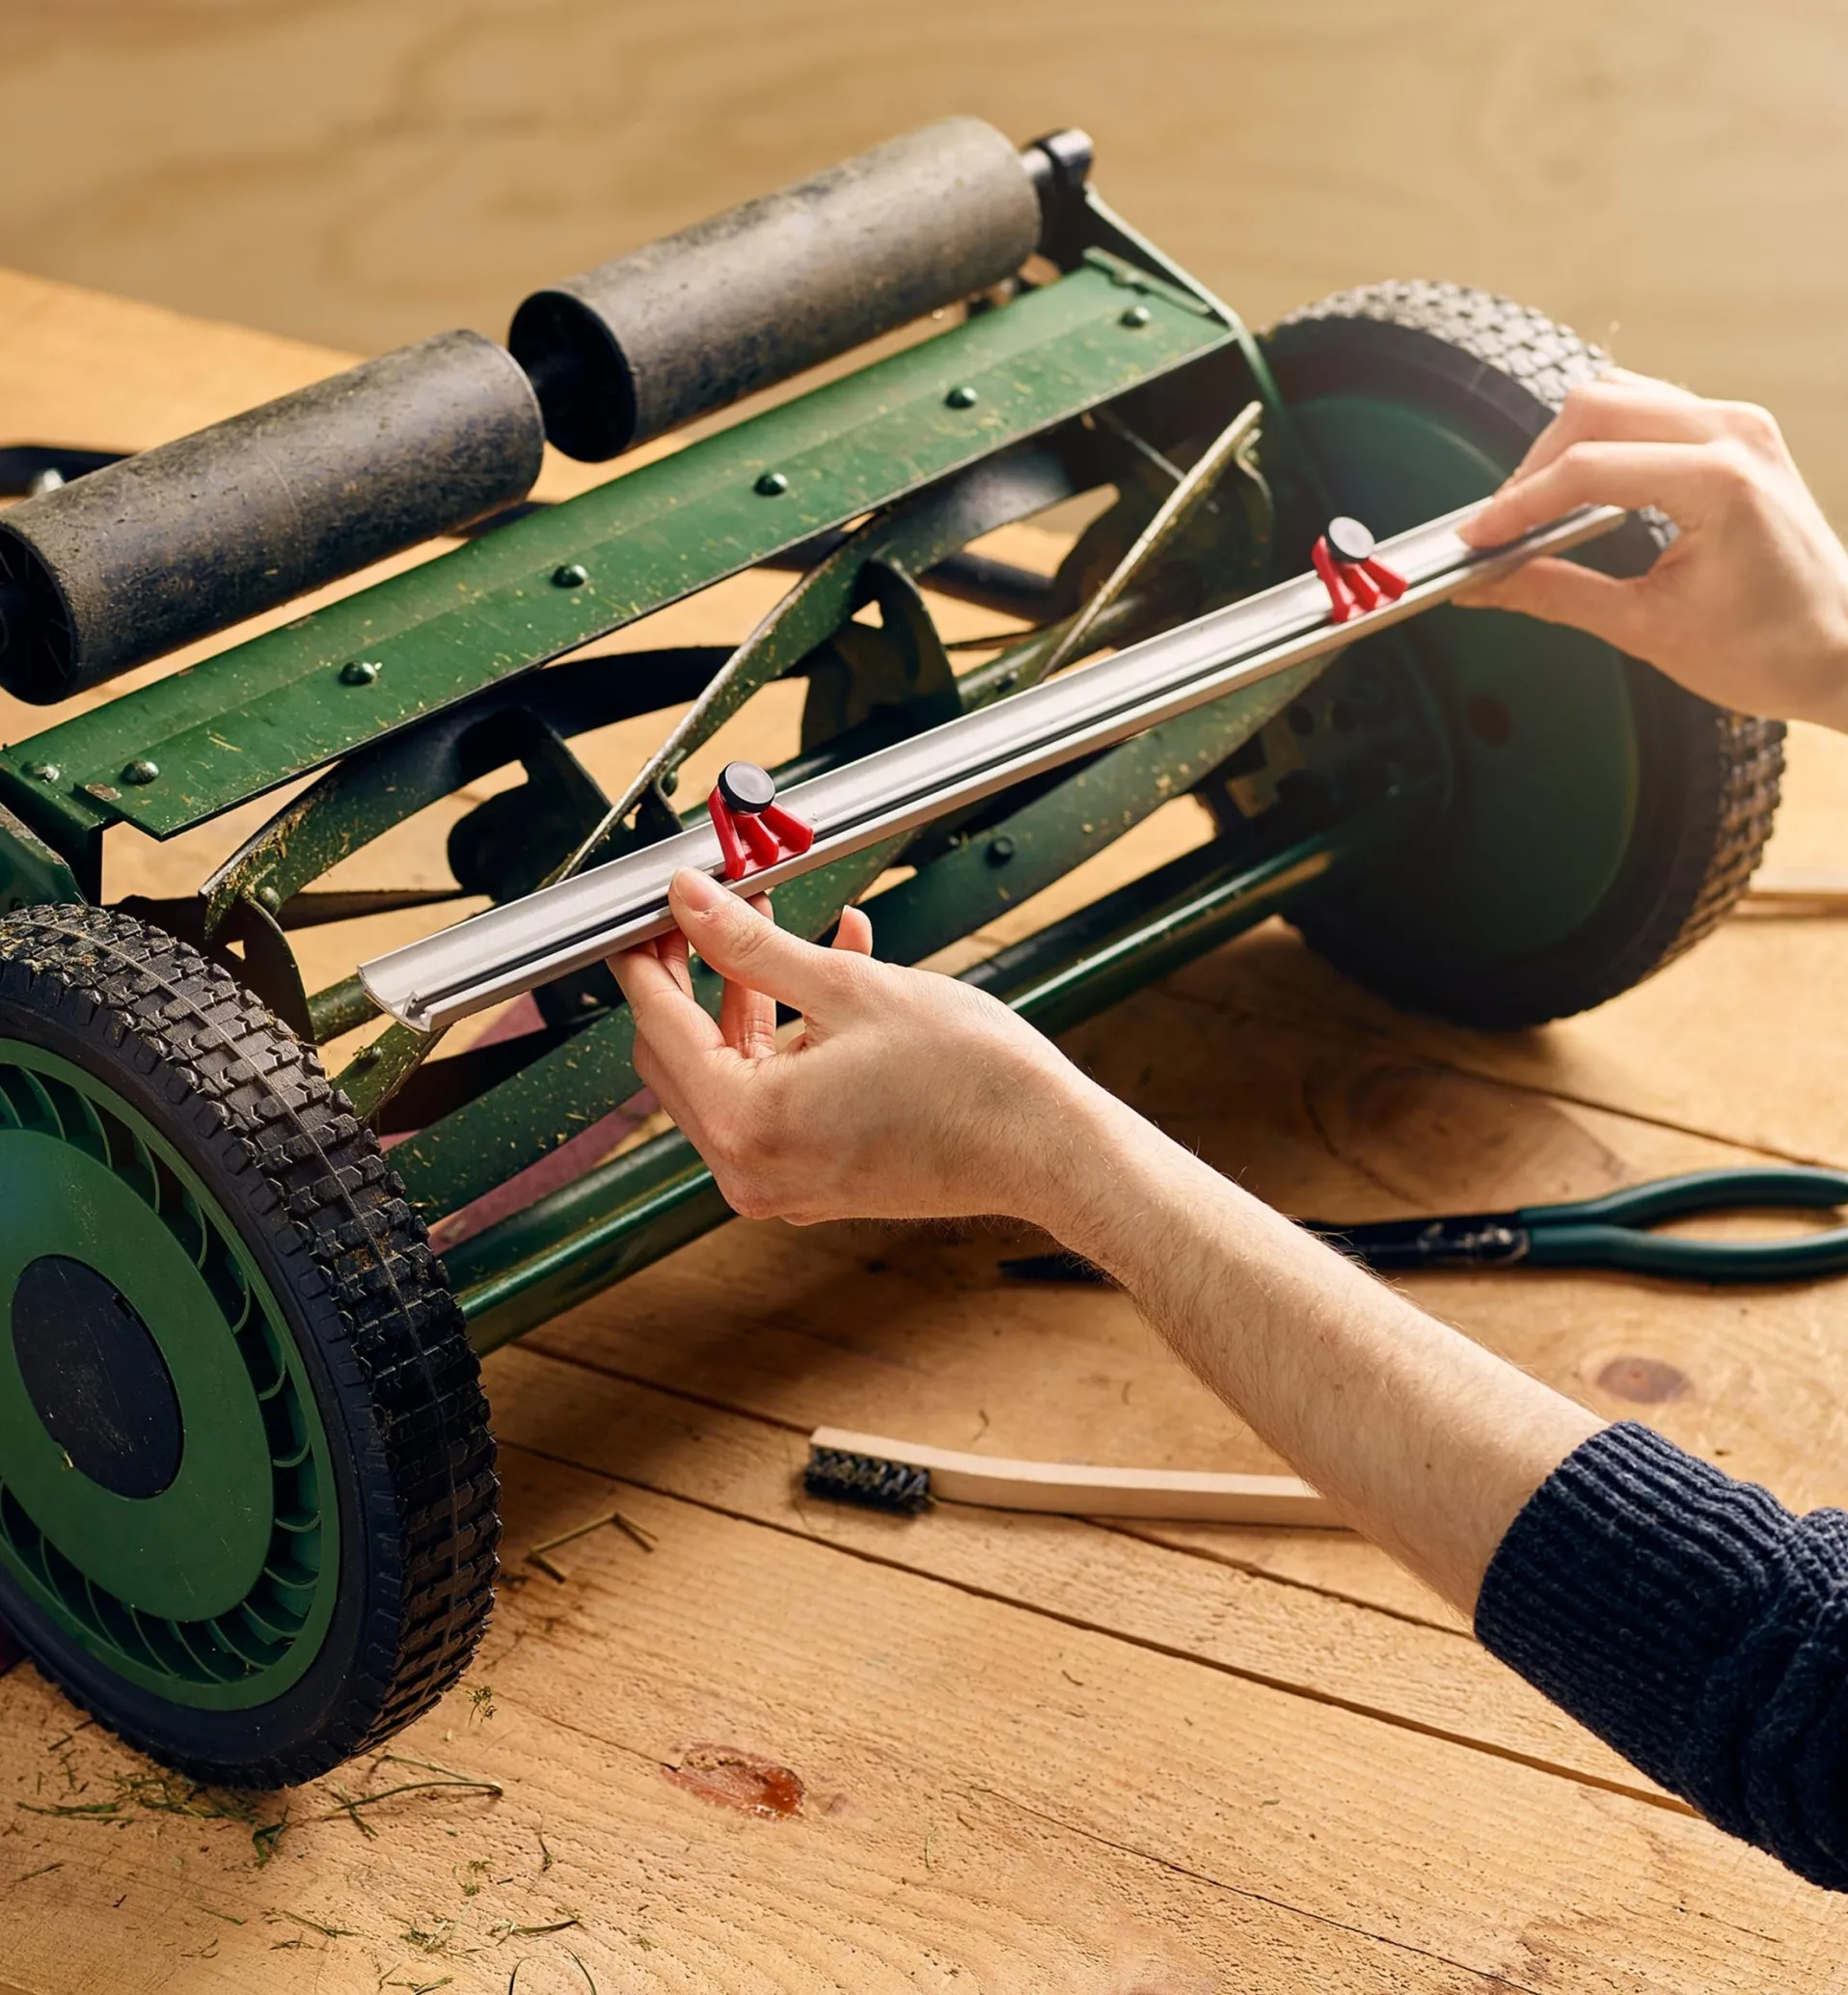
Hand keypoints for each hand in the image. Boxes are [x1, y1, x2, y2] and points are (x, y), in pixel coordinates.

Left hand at [612, 870, 1599, 1620]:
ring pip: (734, 1075)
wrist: (1053, 1150)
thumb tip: (688, 902)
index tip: (655, 908)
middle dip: (697, 978)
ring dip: (758, 1003)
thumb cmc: (973, 1080)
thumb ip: (754, 943)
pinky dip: (794, 1044)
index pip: (656, 1024)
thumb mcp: (851, 988)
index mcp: (744, 1120)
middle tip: (716, 913)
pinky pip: (779, 1101)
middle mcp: (749, 1166)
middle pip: (682, 1058)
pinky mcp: (819, 1183)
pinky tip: (841, 981)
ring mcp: (784, 1182)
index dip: (650, 954)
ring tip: (807, 936)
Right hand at [1458, 368, 1847, 729]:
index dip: (1518, 504)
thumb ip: (1557, 595)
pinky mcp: (1734, 432)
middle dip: (1534, 467)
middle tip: (1502, 529)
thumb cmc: (1768, 649)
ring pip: (1616, 396)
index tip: (1475, 540)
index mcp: (1721, 483)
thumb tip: (1486, 585)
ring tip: (1536, 511)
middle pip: (1594, 407)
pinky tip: (1580, 492)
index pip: (1589, 468)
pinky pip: (1646, 408)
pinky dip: (1599, 442)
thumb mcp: (1647, 630)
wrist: (1843, 647)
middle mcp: (1733, 434)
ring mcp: (1737, 424)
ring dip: (1563, 448)